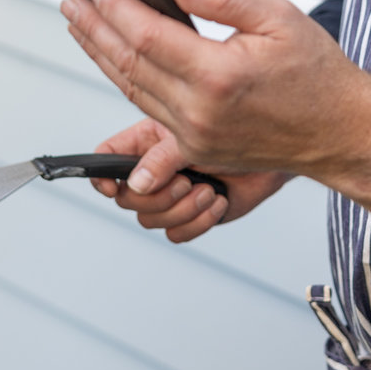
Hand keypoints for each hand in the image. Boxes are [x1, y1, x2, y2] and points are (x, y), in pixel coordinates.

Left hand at [62, 0, 370, 191]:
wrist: (342, 132)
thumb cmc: (319, 77)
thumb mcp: (279, 17)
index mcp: (218, 77)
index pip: (146, 36)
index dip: (115, 8)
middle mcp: (199, 113)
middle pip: (127, 65)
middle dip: (94, 29)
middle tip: (73, 2)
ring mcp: (195, 137)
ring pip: (130, 91)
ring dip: (101, 56)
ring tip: (83, 27)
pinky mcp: (197, 149)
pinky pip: (148, 113)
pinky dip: (127, 83)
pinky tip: (117, 63)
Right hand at [91, 116, 289, 242]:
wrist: (270, 160)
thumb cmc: (234, 134)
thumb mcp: (193, 138)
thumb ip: (162, 158)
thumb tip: (136, 184)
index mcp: (146, 142)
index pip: (106, 157)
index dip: (100, 175)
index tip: (111, 187)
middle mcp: (153, 171)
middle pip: (127, 199)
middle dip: (158, 197)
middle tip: (187, 181)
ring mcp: (170, 196)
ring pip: (150, 221)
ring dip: (183, 210)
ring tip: (209, 191)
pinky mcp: (189, 217)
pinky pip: (176, 235)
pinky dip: (198, 223)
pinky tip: (217, 202)